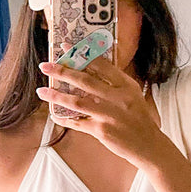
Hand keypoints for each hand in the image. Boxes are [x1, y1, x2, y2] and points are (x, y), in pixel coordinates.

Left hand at [36, 54, 164, 168]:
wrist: (149, 145)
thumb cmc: (139, 119)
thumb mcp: (132, 95)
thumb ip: (114, 84)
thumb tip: (90, 71)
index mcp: (125, 86)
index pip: (101, 65)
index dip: (82, 53)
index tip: (66, 46)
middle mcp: (117, 98)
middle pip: (85, 81)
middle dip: (62, 71)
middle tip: (45, 65)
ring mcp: (108, 115)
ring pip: (77, 102)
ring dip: (56, 96)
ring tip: (42, 90)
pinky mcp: (102, 131)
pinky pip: (78, 123)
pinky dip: (64, 119)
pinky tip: (54, 114)